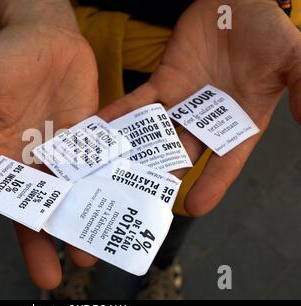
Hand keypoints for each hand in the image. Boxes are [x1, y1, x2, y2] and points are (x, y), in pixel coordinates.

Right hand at [0, 0, 98, 288]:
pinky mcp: (85, 144)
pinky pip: (92, 174)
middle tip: (49, 279)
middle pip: (30, 209)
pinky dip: (100, 194)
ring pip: (64, 199)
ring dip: (74, 226)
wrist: (49, 37)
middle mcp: (24, 161)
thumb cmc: (5, 56)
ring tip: (86, 256)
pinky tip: (111, 214)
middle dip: (37, 243)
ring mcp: (56, 155)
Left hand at [99, 0, 300, 215]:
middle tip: (140, 197)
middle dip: (163, 176)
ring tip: (112, 172)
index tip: (194, 207)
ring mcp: (182, 103)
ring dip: (136, 152)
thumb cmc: (267, 32)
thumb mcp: (293, 59)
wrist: (237, 2)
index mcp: (239, 123)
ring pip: (156, 135)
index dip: (212, 184)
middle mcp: (207, 120)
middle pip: (183, 155)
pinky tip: (102, 128)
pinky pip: (138, 103)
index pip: (226, 161)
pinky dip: (121, 114)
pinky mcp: (163, 83)